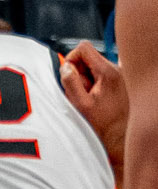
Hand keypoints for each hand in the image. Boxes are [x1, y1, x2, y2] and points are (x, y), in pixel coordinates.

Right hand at [61, 40, 127, 168]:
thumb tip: (65, 67)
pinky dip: (97, 84)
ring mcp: (122, 76)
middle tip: (82, 92)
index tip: (69, 74)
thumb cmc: (104, 126)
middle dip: (80, 72)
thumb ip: (70, 82)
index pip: (84, 48)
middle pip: (89, 58)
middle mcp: (118, 71)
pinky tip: (98, 99)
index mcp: (108, 72)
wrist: (122, 140)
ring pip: (95, 67)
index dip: (71, 59)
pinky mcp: (122, 83)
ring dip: (88, 80)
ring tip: (91, 98)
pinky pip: (103, 75)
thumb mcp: (80, 104)